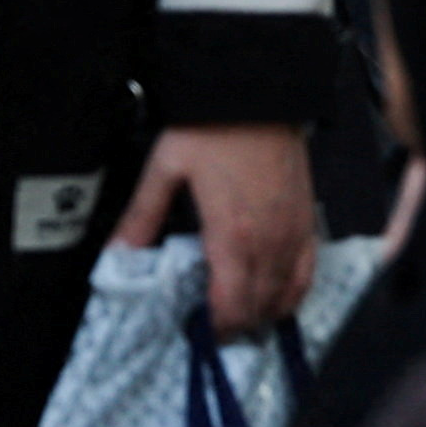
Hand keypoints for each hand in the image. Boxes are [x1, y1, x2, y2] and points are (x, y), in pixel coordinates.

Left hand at [117, 123, 317, 337]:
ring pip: (287, 295)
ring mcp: (294, 232)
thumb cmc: (211, 127)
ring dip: (264, 313)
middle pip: (260, 307)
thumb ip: (142, 217)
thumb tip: (117, 254)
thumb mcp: (164, 169)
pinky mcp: (308, 219)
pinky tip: (276, 297)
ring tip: (240, 318)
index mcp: (232, 234)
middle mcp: (270, 240)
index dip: (217, 327)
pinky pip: (308, 272)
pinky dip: (293, 292)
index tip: (199, 334)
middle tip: (213, 330)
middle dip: (237, 326)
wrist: (256, 92)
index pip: (231, 304)